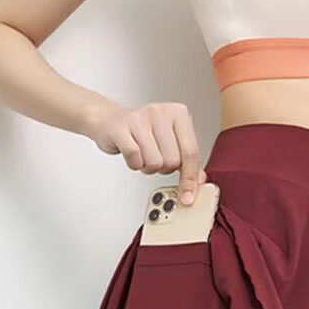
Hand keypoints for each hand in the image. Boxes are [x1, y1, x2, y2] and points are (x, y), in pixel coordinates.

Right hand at [84, 101, 206, 203]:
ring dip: (148, 167)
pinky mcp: (121, 128)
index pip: (191, 152)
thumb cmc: (142, 132)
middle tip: (155, 157)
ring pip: (155, 162)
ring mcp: (140, 118)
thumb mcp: (170, 141)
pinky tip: (132, 155)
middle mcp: (161, 112)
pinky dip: (134, 164)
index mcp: (179, 113)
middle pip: (173, 161)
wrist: (109, 120)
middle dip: (164, 168)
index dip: (190, 178)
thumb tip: (199, 180)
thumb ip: (187, 160)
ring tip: (142, 154)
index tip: (188, 196)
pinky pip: (135, 158)